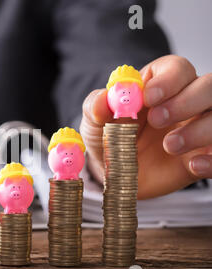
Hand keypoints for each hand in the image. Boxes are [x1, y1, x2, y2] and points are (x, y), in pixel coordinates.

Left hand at [80, 55, 211, 198]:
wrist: (112, 174)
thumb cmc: (108, 137)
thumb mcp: (94, 122)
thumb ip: (96, 107)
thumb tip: (103, 98)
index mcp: (159, 85)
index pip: (177, 68)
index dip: (168, 80)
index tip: (149, 97)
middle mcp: (186, 101)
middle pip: (210, 86)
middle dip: (188, 100)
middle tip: (157, 119)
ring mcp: (199, 128)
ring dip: (200, 129)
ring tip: (169, 146)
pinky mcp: (203, 156)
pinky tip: (193, 165)